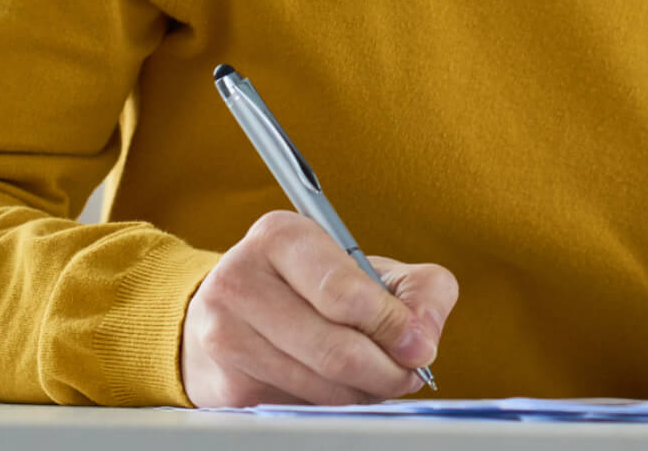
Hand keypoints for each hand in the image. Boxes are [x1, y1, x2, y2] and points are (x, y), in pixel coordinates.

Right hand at [181, 210, 457, 406]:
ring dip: (362, 392)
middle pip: (333, 350)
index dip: (390, 325)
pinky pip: (299, 410)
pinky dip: (332, 405)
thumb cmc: (314, 286)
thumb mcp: (371, 269)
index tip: (417, 346)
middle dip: (385, 371)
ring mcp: (224, 335)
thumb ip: (421, 290)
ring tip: (373, 377)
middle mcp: (240, 281)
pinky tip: (336, 386)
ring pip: (320, 388)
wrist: (235, 310)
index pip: (342, 291)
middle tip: (406, 374)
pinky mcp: (226, 384)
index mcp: (280, 237)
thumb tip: (423, 339)